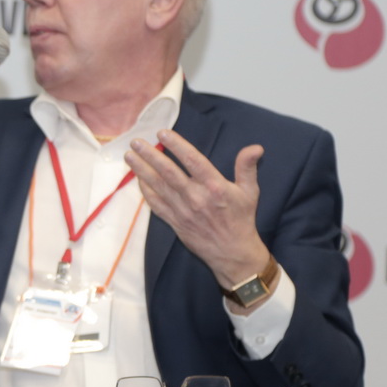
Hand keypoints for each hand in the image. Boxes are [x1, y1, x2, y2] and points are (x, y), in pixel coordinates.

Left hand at [126, 130, 269, 287]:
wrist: (233, 253)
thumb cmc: (242, 220)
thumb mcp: (250, 192)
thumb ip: (247, 167)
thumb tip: (256, 147)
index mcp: (214, 187)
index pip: (192, 160)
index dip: (177, 145)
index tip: (162, 133)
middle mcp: (196, 197)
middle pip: (169, 172)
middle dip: (150, 156)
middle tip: (136, 142)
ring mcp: (183, 211)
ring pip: (158, 186)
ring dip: (142, 170)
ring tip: (129, 156)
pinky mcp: (175, 222)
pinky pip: (156, 204)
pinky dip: (146, 190)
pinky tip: (138, 178)